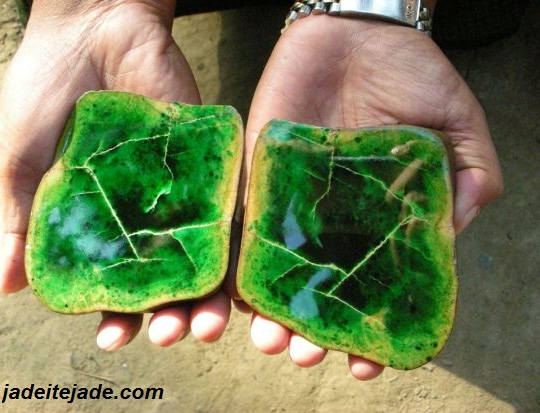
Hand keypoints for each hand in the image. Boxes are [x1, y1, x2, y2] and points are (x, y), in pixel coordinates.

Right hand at [0, 0, 229, 349]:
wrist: (91, 26)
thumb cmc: (45, 93)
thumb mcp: (21, 165)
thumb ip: (22, 225)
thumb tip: (8, 290)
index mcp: (102, 223)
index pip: (113, 285)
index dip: (114, 315)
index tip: (113, 339)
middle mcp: (145, 215)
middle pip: (166, 279)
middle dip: (168, 314)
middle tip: (169, 336)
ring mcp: (180, 191)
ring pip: (201, 255)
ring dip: (206, 293)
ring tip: (206, 323)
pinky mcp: (210, 162)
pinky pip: (228, 207)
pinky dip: (234, 243)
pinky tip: (237, 274)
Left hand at [244, 16, 502, 379]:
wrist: (361, 30)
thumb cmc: (413, 75)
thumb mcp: (457, 130)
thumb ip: (466, 183)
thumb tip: (453, 235)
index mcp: (379, 220)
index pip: (372, 288)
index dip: (370, 331)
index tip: (364, 364)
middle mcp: (333, 220)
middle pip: (315, 290)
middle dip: (308, 330)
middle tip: (304, 356)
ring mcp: (292, 200)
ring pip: (273, 268)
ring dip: (267, 310)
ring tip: (268, 338)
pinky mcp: (257, 173)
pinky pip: (241, 221)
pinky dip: (234, 259)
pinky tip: (232, 294)